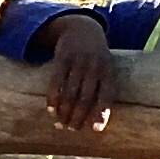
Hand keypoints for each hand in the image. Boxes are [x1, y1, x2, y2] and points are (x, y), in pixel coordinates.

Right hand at [37, 12, 116, 133]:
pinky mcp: (62, 58)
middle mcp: (95, 67)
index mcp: (108, 72)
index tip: (94, 130)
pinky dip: (53, 97)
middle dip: (78, 117)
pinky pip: (56, 81)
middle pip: (86, 98)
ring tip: (60, 123)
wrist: (82, 28)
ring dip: (64, 111)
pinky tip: (51, 109)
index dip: (101, 114)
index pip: (106, 96)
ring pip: (70, 92)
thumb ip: (103, 90)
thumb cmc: (96, 58)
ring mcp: (78, 62)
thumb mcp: (106, 69)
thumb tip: (98, 122)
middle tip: (71, 129)